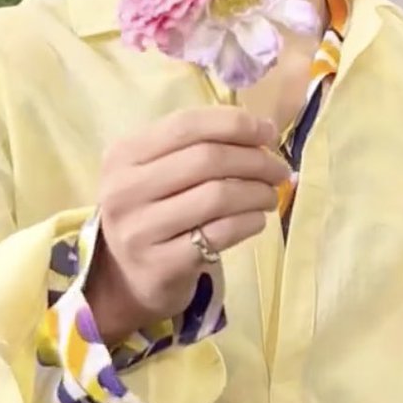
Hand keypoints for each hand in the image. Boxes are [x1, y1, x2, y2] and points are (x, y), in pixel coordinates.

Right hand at [85, 106, 290, 344]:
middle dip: (255, 160)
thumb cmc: (152, 211)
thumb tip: (263, 129)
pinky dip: (249, 221)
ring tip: (270, 195)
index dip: (235, 124)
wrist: (125, 278)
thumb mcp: (156, 170)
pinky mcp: (162, 264)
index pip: (186, 125)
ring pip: (218, 196)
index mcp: (124, 154)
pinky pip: (221, 233)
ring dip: (257, 192)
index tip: (268, 132)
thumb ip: (198, 145)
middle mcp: (125, 189)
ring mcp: (141, 229)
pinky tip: (257, 219)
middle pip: (207, 159)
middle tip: (278, 169)